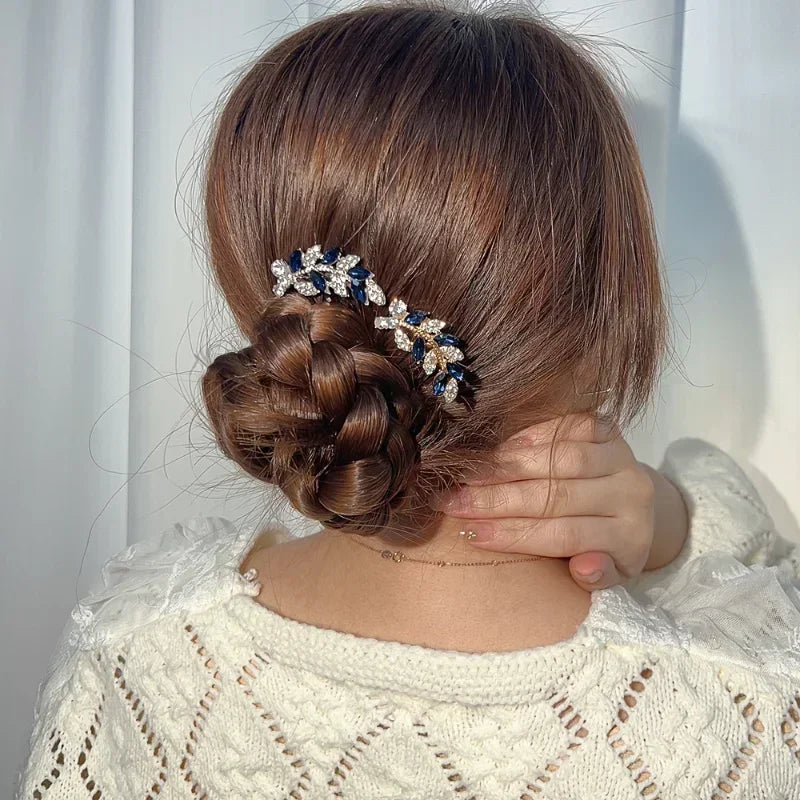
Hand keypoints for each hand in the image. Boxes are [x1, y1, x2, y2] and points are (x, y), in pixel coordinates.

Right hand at [439, 414, 685, 590]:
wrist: (631, 503)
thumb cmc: (604, 546)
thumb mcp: (605, 576)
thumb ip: (594, 578)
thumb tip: (584, 567)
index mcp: (630, 538)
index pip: (564, 535)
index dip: (514, 534)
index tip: (469, 535)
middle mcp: (633, 494)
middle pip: (557, 496)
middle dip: (498, 500)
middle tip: (453, 502)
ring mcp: (622, 457)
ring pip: (559, 459)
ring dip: (507, 466)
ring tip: (466, 476)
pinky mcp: (608, 429)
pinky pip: (565, 428)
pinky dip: (529, 437)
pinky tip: (496, 449)